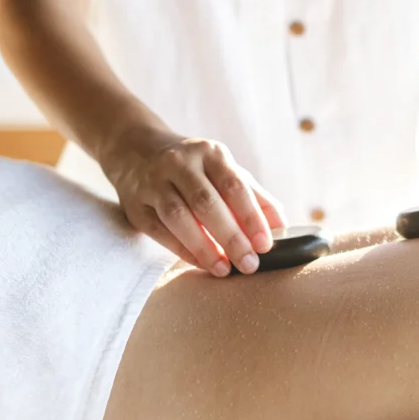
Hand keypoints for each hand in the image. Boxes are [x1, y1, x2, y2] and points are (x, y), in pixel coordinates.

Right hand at [102, 126, 285, 275]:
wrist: (135, 150)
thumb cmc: (195, 167)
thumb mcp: (225, 170)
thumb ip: (255, 196)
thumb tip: (283, 226)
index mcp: (209, 153)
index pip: (234, 186)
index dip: (251, 217)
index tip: (266, 245)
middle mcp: (179, 163)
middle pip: (206, 203)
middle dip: (231, 237)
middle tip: (249, 264)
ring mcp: (153, 183)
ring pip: (178, 217)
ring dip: (204, 247)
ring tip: (224, 270)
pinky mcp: (135, 204)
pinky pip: (159, 231)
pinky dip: (182, 250)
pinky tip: (202, 264)